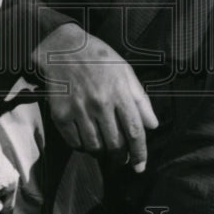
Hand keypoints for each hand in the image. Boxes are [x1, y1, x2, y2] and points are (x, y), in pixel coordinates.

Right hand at [35, 24, 158, 172]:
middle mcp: (100, 103)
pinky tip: (86, 139)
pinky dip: (82, 146)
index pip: (134, 131)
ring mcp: (79, 109)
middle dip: (121, 157)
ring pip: (94, 147)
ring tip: (104, 148)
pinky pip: (74, 142)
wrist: (62, 47)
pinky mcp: (60, 114)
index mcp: (119, 92)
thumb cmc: (98, 58)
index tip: (140, 166)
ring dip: (102, 153)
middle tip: (121, 158)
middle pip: (115, 144)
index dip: (140, 152)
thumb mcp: (125, 70)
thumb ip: (140, 99)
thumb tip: (153, 125)